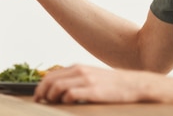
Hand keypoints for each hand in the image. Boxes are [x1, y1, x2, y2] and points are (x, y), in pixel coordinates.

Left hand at [34, 64, 150, 103]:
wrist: (134, 84)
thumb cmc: (112, 84)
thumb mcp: (91, 76)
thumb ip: (76, 79)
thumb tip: (59, 88)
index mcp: (77, 67)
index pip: (51, 75)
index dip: (40, 86)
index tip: (38, 96)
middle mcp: (79, 71)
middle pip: (50, 80)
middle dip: (41, 92)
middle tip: (39, 102)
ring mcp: (86, 80)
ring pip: (58, 87)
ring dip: (51, 97)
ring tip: (52, 104)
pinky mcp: (93, 91)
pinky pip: (71, 94)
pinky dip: (65, 100)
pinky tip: (67, 104)